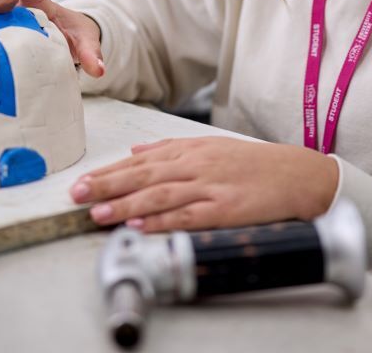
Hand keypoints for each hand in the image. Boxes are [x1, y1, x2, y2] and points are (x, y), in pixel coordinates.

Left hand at [69, 137, 338, 231]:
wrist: (295, 174)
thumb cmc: (251, 163)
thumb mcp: (209, 146)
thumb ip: (169, 148)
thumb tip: (134, 151)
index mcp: (189, 150)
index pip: (139, 162)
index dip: (108, 172)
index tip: (82, 181)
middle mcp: (195, 166)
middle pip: (142, 176)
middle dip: (107, 186)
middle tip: (77, 195)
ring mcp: (209, 187)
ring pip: (159, 195)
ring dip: (125, 205)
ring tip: (98, 213)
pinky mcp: (224, 209)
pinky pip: (187, 216)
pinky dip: (161, 220)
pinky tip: (140, 224)